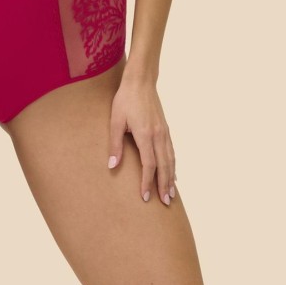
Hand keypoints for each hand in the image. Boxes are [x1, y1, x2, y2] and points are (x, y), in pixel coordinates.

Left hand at [107, 77, 176, 205]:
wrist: (141, 81)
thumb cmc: (125, 99)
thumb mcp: (116, 120)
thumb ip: (115, 144)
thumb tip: (112, 165)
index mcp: (146, 135)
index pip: (149, 165)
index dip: (147, 182)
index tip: (145, 197)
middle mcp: (158, 135)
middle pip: (164, 166)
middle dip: (164, 185)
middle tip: (166, 203)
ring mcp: (164, 131)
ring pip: (171, 159)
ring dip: (171, 177)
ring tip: (171, 193)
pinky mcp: (165, 128)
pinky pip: (171, 151)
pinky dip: (173, 164)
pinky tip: (173, 172)